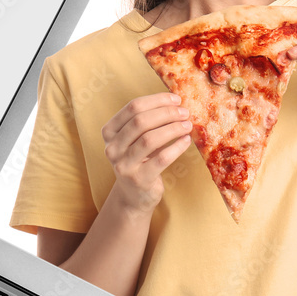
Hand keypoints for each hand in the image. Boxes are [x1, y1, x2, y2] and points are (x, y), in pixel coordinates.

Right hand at [101, 92, 193, 214]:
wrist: (134, 195)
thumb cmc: (139, 160)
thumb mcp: (136, 139)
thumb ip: (148, 121)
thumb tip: (175, 102)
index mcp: (109, 132)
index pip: (132, 107)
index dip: (156, 100)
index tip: (176, 99)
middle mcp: (112, 148)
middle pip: (140, 122)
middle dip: (166, 113)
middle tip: (184, 113)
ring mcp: (123, 165)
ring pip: (149, 139)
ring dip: (172, 129)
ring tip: (187, 125)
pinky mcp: (138, 179)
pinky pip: (161, 158)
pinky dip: (176, 147)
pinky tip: (186, 141)